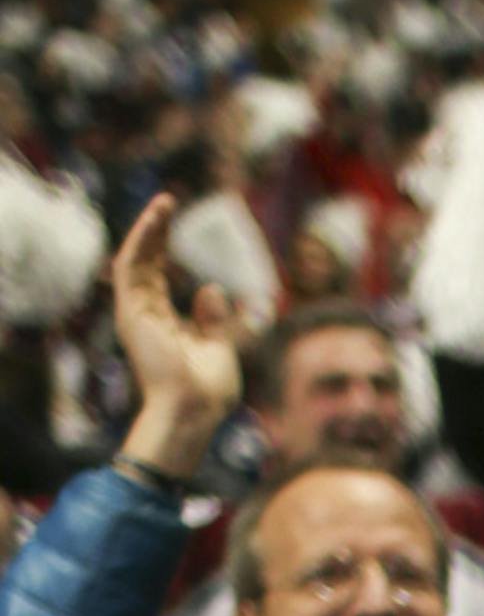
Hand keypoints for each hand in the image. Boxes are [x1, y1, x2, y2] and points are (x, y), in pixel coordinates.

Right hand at [110, 193, 242, 470]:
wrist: (193, 412)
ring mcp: (136, 314)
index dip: (164, 250)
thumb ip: (214, 319)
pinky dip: (142, 241)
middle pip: (144, 264)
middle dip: (155, 233)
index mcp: (162, 325)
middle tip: (168, 203)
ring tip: (164, 202)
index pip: (157, 278)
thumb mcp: (219, 347)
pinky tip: (156, 218)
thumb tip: (211, 288)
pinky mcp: (132, 312)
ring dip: (148, 230)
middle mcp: (145, 317)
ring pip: (135, 260)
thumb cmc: (208, 392)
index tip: (174, 225)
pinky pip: (131, 266)